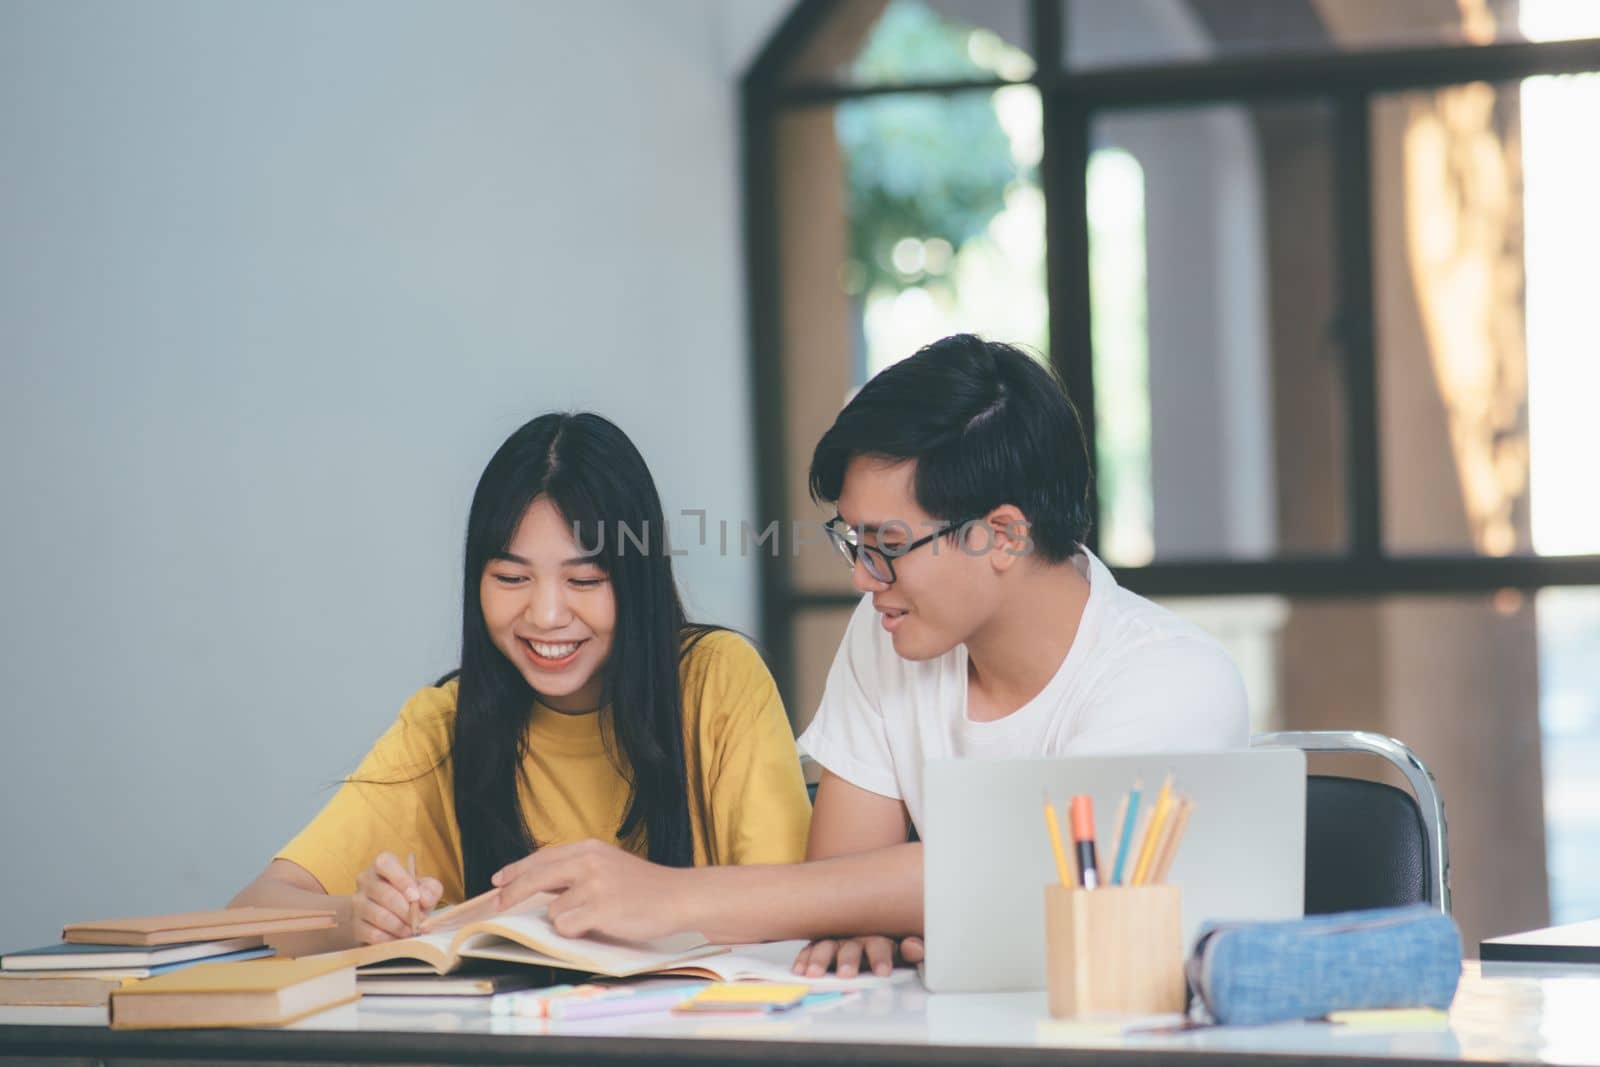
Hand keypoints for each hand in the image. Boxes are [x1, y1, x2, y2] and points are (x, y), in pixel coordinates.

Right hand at [352, 852, 442, 944]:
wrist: (389, 916)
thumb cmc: (409, 896)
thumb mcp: (425, 888)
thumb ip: (430, 889)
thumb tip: (425, 899)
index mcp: (382, 865)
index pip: (385, 864)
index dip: (402, 880)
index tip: (416, 897)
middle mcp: (365, 880)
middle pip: (385, 894)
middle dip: (406, 911)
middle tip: (421, 921)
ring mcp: (358, 903)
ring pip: (379, 916)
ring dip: (400, 926)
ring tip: (413, 931)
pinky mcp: (356, 925)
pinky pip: (373, 933)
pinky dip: (390, 938)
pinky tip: (400, 939)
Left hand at [491, 839, 691, 942]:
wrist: (678, 896)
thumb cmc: (643, 886)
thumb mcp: (607, 865)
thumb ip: (575, 870)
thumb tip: (536, 886)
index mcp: (589, 848)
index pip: (541, 858)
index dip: (516, 871)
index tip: (497, 882)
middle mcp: (588, 862)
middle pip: (535, 878)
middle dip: (511, 895)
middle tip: (495, 906)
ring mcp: (594, 885)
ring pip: (553, 910)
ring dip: (564, 919)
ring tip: (594, 917)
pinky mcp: (601, 908)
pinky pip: (567, 925)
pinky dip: (575, 930)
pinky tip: (597, 925)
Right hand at [793, 935, 922, 977]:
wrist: (866, 919)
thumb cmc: (887, 944)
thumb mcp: (903, 947)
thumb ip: (911, 949)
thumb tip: (916, 946)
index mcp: (879, 936)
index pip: (880, 944)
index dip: (881, 958)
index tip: (882, 972)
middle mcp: (855, 935)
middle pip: (851, 945)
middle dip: (848, 960)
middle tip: (846, 974)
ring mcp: (836, 939)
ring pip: (827, 945)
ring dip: (821, 959)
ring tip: (815, 974)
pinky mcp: (820, 944)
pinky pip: (810, 949)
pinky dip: (804, 959)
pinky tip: (800, 970)